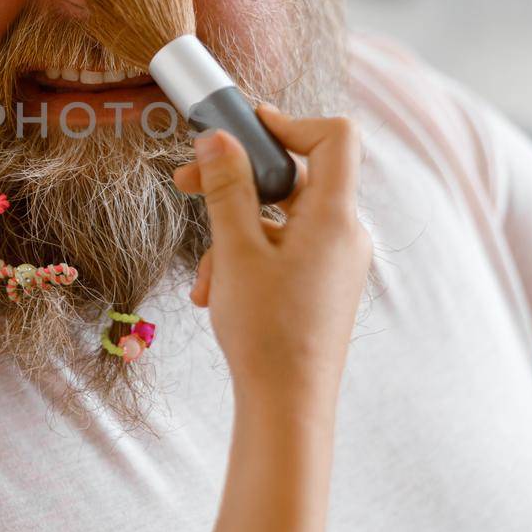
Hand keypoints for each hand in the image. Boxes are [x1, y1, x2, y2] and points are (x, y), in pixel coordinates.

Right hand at [172, 106, 371, 412]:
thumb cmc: (267, 333)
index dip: (290, 123)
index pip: (335, 138)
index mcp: (335, 217)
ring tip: (204, 276)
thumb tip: (219, 138)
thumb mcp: (236, 251)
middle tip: (187, 184)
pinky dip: (248, 259)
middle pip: (296, 177)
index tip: (244, 128)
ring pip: (280, 219)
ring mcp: (335, 262)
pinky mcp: (321, 286)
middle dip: (238, 181)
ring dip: (233, 232)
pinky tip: (216, 292)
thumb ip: (228, 189)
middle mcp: (344, 235)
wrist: (288, 408)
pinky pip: (284, 251)